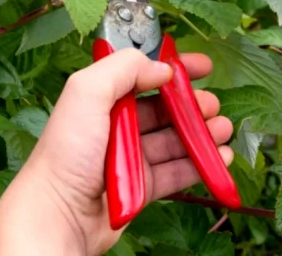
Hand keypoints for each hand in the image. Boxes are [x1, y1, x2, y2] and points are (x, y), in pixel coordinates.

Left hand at [0, 49, 233, 255]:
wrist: (58, 215)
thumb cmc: (66, 154)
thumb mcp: (86, 93)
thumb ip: (123, 69)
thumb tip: (161, 67)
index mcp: (102, 99)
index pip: (143, 75)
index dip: (174, 68)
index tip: (202, 66)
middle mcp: (116, 126)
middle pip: (164, 109)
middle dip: (193, 104)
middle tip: (214, 104)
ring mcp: (130, 158)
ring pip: (175, 140)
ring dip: (202, 133)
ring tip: (223, 130)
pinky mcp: (141, 187)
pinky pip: (176, 172)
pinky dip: (200, 165)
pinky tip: (219, 159)